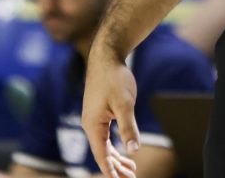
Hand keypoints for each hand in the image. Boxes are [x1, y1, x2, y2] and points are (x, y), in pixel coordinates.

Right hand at [83, 48, 140, 177]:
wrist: (106, 58)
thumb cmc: (115, 78)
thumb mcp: (125, 103)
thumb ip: (128, 127)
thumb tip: (133, 150)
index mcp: (93, 125)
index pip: (101, 155)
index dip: (110, 170)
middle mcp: (90, 125)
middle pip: (102, 153)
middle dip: (116, 168)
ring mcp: (94, 119)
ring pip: (104, 146)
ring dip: (117, 158)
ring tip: (131, 170)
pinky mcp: (99, 113)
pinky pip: (106, 136)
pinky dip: (116, 146)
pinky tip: (125, 152)